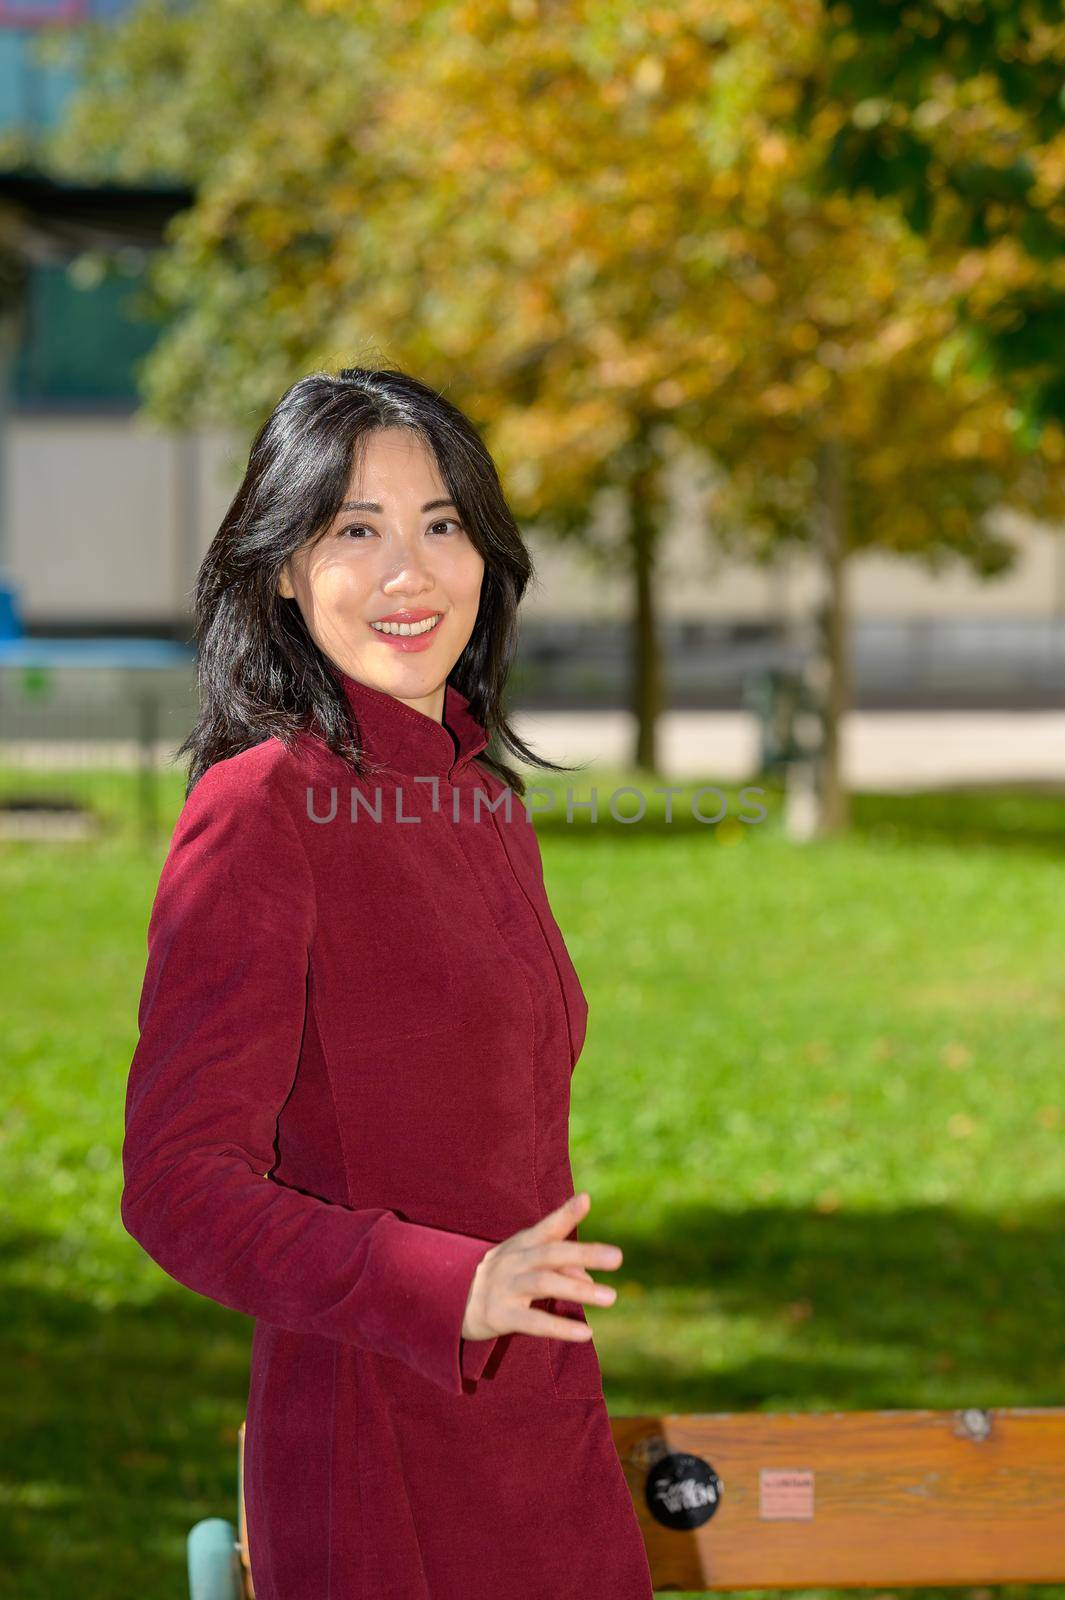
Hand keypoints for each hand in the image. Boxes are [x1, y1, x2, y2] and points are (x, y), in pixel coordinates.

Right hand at [461, 1191, 622, 1342]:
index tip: (586, 1199)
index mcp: (521, 1244)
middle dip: (585, 1253)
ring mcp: (505, 1287)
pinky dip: (560, 1327)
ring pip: (544, 1284)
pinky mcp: (500, 1316)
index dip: (566, 1213)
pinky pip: (533, 1322)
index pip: (546, 1226)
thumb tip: (589, 1279)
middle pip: (551, 1253)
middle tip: (618, 1257)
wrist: (452, 1302)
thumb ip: (560, 1267)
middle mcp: (513, 1261)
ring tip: (611, 1296)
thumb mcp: (526, 1264)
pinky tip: (586, 1333)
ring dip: (579, 1290)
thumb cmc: (503, 1278)